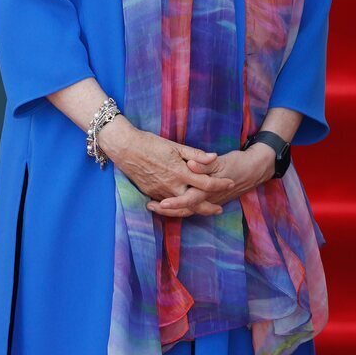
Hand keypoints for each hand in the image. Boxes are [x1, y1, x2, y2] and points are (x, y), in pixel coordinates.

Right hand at [98, 118, 234, 215]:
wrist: (125, 149)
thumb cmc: (151, 144)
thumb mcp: (175, 146)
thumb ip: (195, 154)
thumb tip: (214, 157)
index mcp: (180, 172)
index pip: (206, 183)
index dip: (220, 184)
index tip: (230, 183)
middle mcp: (172, 186)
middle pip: (195, 203)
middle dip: (209, 208)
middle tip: (219, 209)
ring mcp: (161, 192)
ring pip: (181, 206)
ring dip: (194, 210)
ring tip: (204, 210)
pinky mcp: (152, 194)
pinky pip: (168, 205)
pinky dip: (178, 208)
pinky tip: (184, 207)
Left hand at [150, 145, 275, 217]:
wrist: (254, 170)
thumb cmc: (237, 164)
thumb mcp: (221, 161)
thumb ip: (204, 163)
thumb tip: (191, 164)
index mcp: (208, 189)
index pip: (188, 199)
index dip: (174, 202)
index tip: (160, 202)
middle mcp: (207, 199)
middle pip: (184, 209)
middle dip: (167, 210)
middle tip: (149, 206)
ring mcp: (208, 201)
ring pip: (187, 210)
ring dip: (171, 210)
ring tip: (152, 206)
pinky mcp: (209, 199)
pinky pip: (192, 207)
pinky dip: (179, 207)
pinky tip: (167, 203)